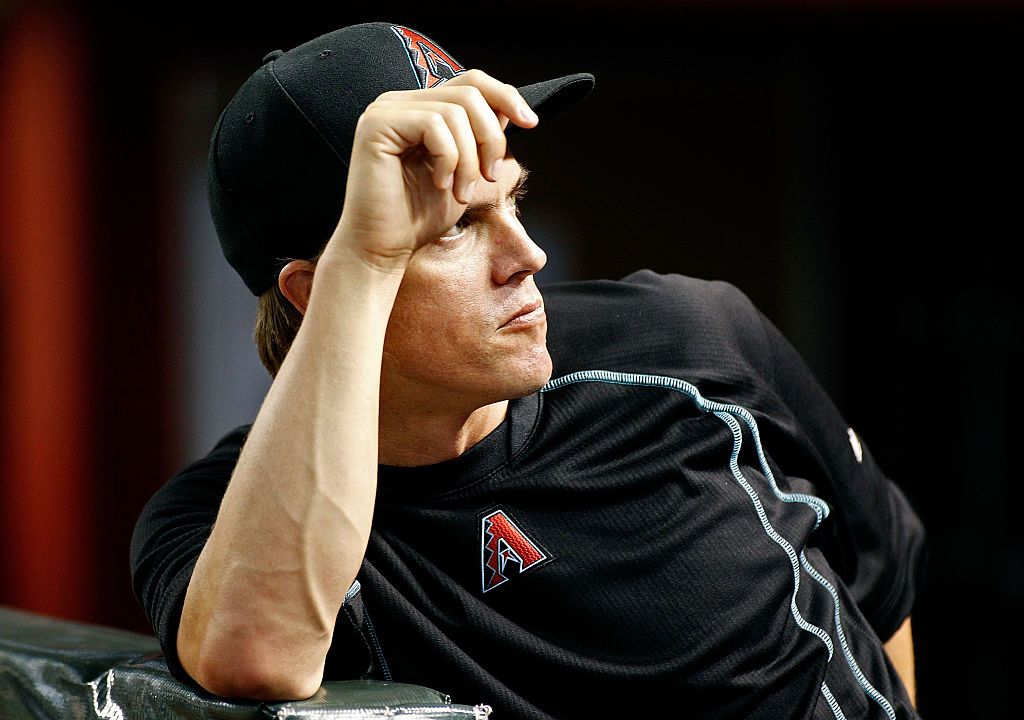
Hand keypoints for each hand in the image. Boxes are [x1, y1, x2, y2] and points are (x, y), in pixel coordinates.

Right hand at [329, 70, 538, 270]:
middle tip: (490, 178)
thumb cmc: (418, 218)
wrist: (384, 249)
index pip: (471, 81)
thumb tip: (509, 111)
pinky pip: (434, 126)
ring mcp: (386, 110)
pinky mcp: (377, 125)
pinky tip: (439, 184)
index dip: (505, 96)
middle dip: (491, 138)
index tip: (531, 123)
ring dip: (470, 159)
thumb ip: (481, 140)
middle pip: (469, 93)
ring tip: (461, 191)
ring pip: (455, 111)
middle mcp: (400, 102)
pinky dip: (449, 159)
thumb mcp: (465, 173)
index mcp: (420, 109)